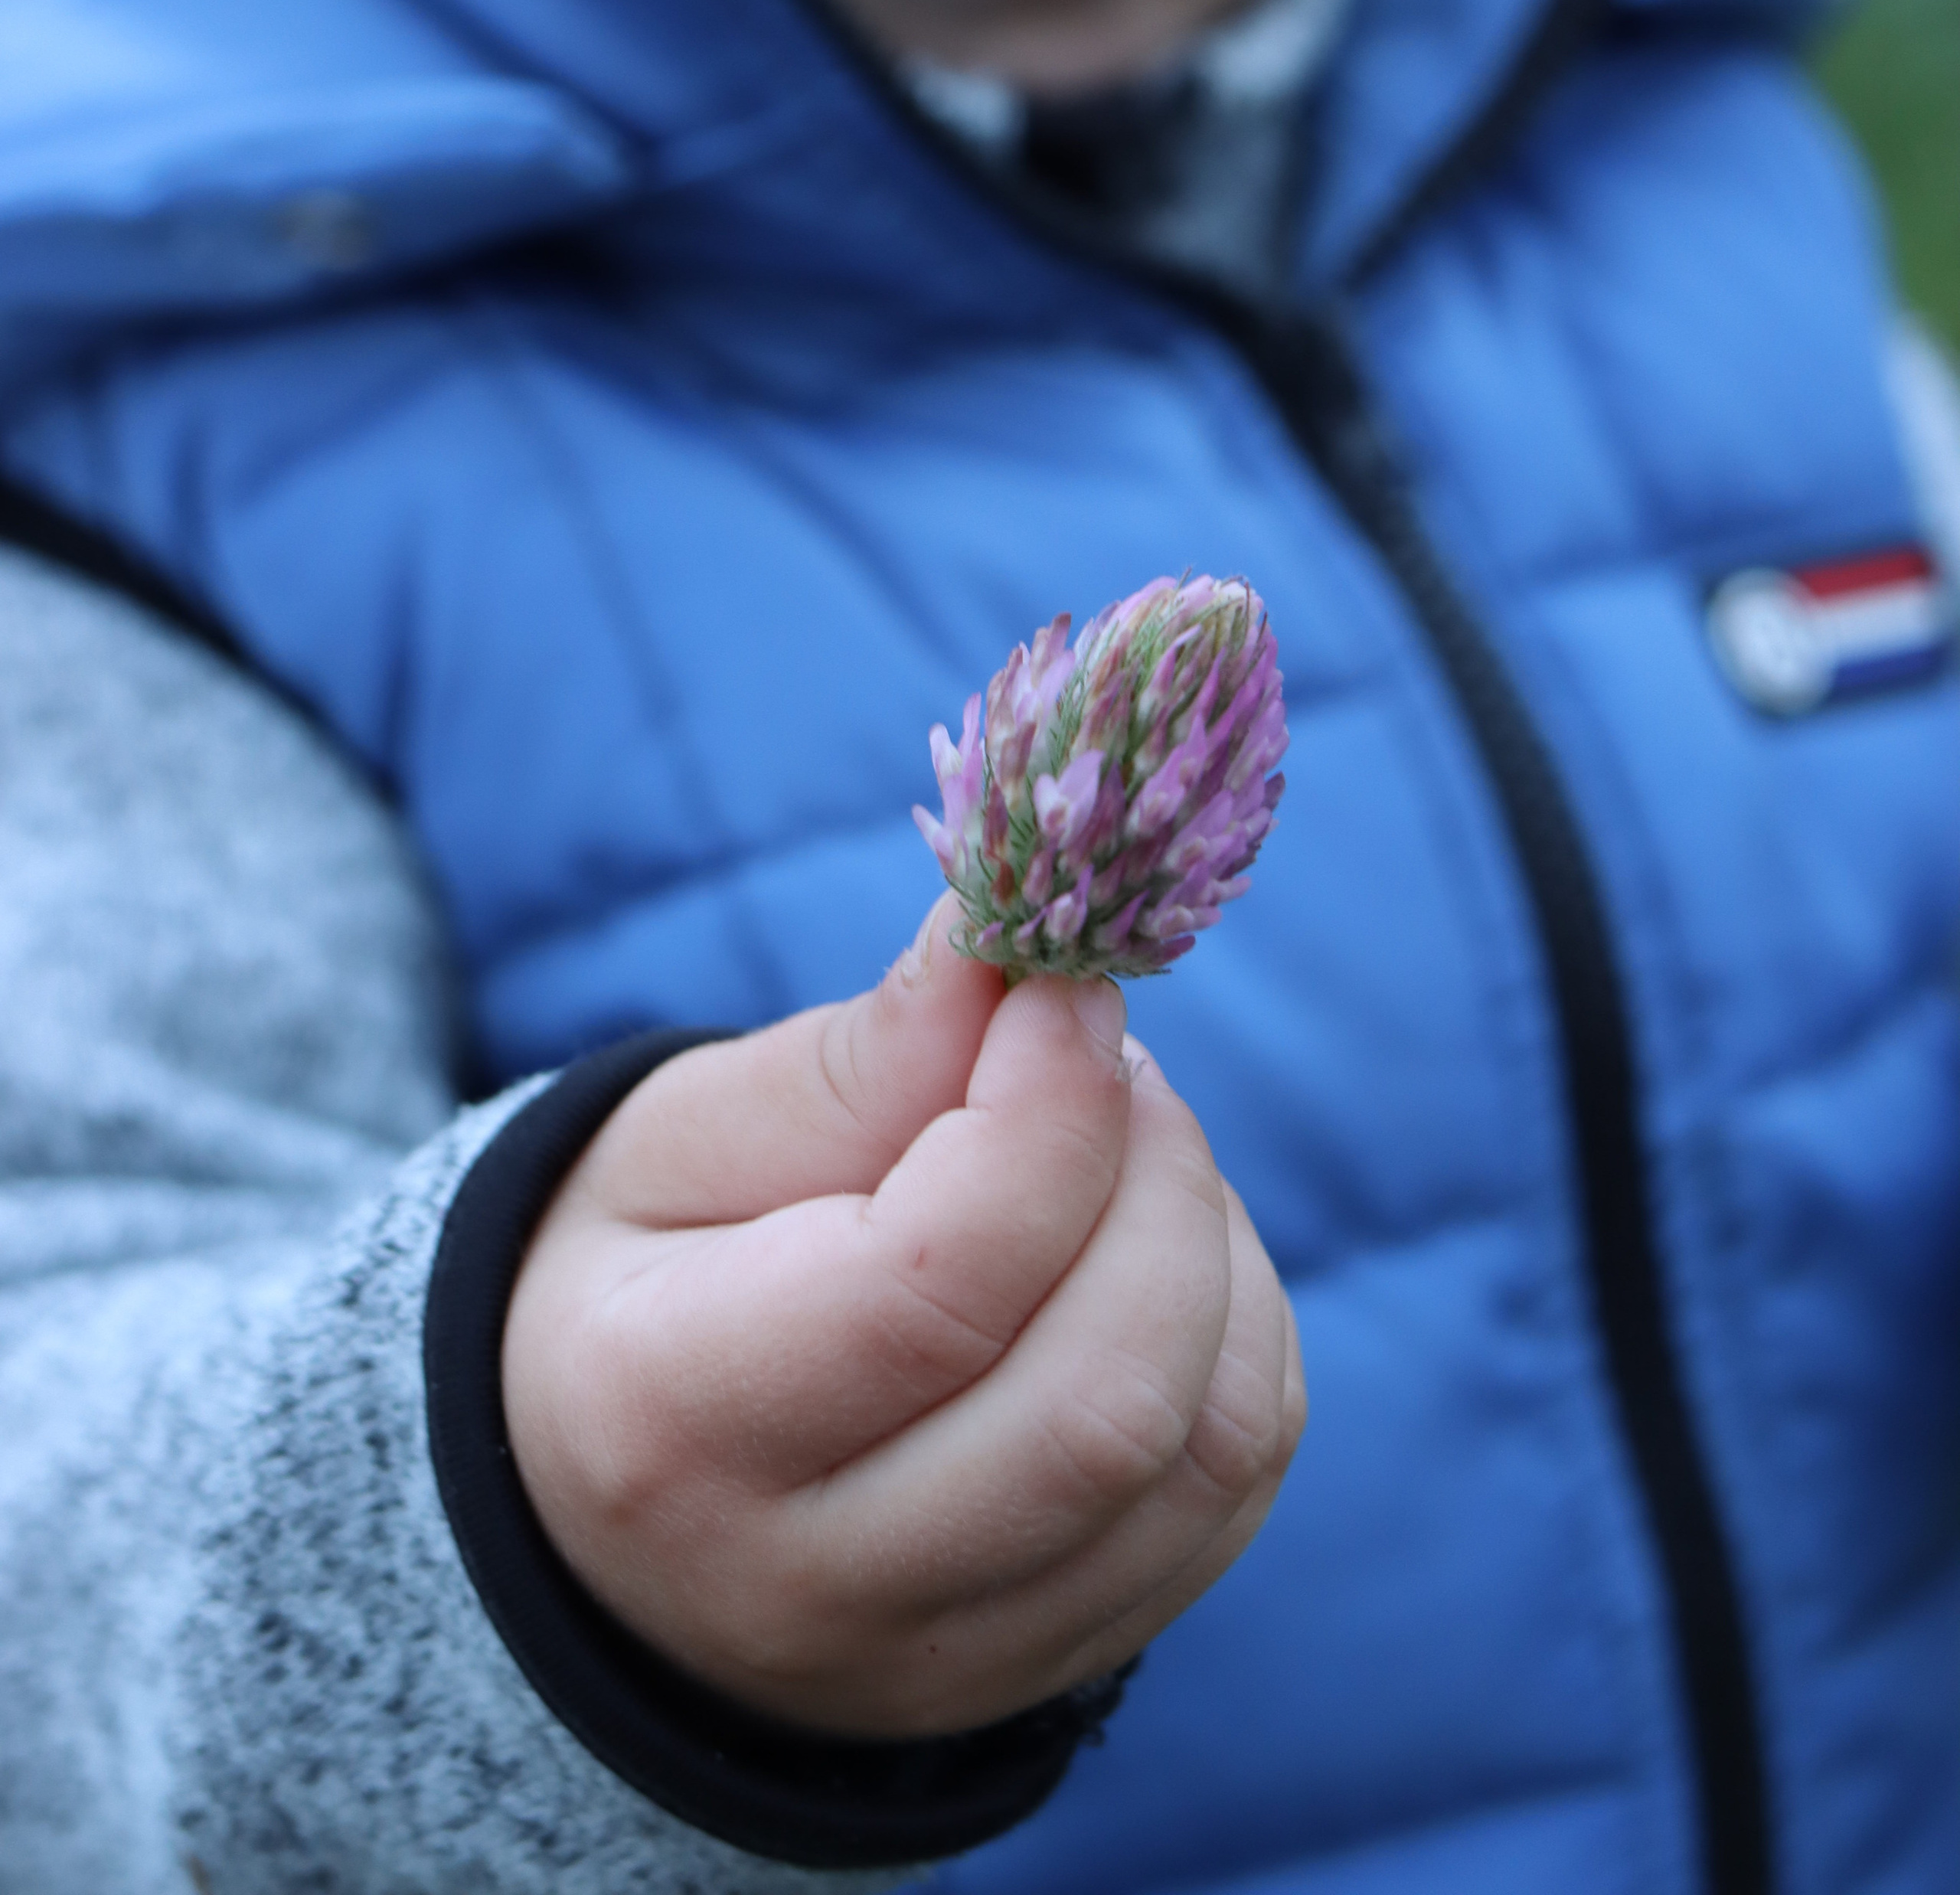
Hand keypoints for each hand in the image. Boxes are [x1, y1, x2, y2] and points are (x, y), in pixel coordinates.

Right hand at [501, 896, 1304, 1740]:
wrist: (600, 1511)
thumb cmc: (647, 1278)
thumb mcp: (680, 1141)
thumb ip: (860, 1057)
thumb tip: (1012, 937)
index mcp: (673, 1428)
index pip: (934, 1288)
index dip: (1045, 1111)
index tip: (1062, 987)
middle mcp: (816, 1587)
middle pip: (1101, 1398)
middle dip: (1153, 1177)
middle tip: (1106, 1057)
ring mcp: (953, 1661)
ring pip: (1202, 1450)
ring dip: (1210, 1248)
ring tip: (1124, 1146)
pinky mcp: (1059, 1669)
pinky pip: (1233, 1488)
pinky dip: (1237, 1333)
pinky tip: (1148, 1252)